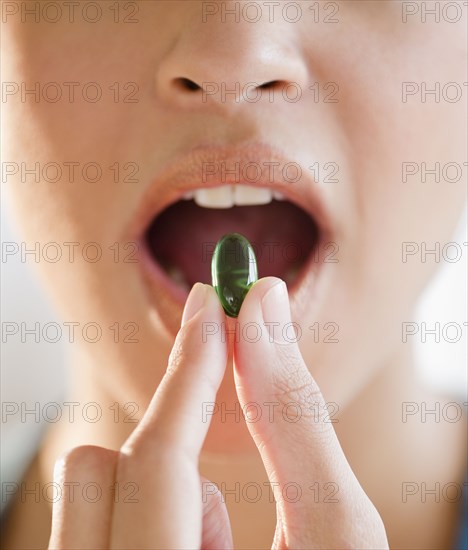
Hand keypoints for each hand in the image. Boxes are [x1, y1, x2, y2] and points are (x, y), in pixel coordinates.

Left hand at [49, 278, 388, 548]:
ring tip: (216, 536)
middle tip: (226, 430)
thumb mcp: (338, 532)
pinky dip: (144, 519)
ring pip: (84, 490)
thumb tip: (264, 311)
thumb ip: (295, 415)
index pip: (161, 459)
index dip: (192, 365)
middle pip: (99, 468)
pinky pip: (87, 524)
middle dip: (174, 432)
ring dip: (158, 487)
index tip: (212, 301)